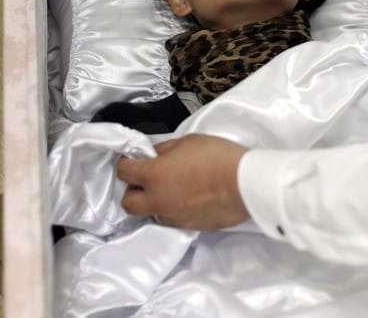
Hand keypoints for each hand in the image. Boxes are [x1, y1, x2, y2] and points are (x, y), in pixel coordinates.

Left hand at [116, 133, 250, 229]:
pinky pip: (172, 220)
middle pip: (128, 203)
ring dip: (154, 202)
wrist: (244, 183)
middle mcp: (158, 200)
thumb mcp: (187, 141)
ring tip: (171, 188)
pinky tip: (189, 198)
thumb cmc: (218, 157)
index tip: (133, 159)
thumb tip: (155, 155)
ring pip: (151, 213)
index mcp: (153, 176)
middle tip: (145, 179)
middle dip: (132, 190)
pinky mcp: (189, 227)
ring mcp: (173, 217)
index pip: (124, 172)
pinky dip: (174, 210)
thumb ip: (165, 150)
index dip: (126, 162)